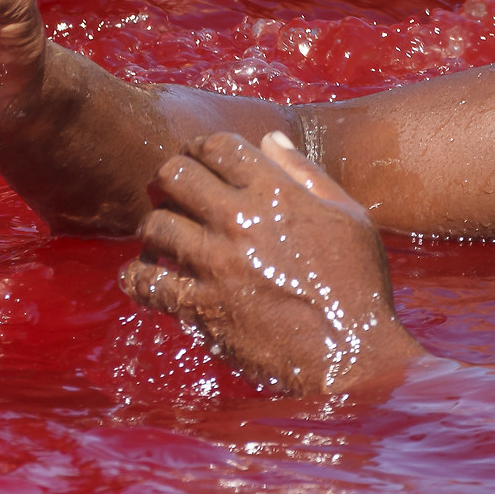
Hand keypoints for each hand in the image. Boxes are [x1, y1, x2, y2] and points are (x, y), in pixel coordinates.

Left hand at [120, 130, 423, 393]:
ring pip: (155, 224)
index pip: (217, 145)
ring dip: (154, 228)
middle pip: (173, 173)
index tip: (197, 161)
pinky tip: (142, 276)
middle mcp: (239, 220)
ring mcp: (216, 264)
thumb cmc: (357, 284)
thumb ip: (304, 173)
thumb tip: (269, 138)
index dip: (200, 147)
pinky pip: (148, 283)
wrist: (354, 357)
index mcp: (274, 193)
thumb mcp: (347, 216)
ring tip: (163, 239)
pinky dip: (137, 278)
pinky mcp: (202, 307)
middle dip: (168, 179)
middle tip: (171, 195)